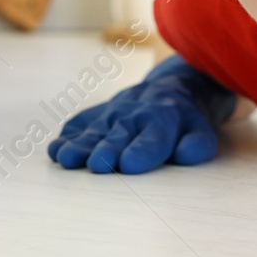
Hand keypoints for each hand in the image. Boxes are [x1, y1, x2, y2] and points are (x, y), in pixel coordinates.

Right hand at [47, 54, 236, 173]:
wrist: (168, 91)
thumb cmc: (184, 123)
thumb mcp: (201, 133)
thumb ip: (196, 145)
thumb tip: (184, 154)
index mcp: (162, 123)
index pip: (152, 141)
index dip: (140, 152)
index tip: (127, 164)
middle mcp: (133, 117)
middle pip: (117, 138)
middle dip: (106, 150)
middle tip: (96, 165)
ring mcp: (111, 115)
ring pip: (94, 132)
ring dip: (79, 145)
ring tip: (66, 158)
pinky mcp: (96, 115)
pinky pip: (79, 125)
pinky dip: (67, 136)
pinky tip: (55, 150)